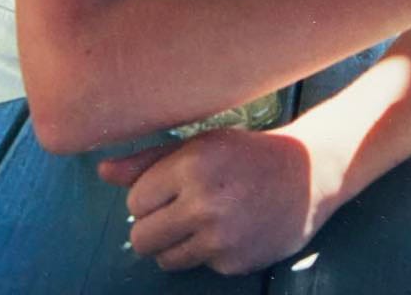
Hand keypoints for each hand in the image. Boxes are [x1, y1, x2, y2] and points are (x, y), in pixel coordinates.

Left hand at [98, 127, 339, 274]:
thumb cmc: (246, 153)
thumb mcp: (201, 144)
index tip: (173, 187)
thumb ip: (148, 160)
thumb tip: (102, 170)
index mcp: (192, 164)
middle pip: (140, 238)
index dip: (150, 196)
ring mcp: (221, 236)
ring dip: (177, 244)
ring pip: (165, 260)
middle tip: (180, 210)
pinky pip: (199, 266)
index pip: (135, 201)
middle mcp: (204, 202)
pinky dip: (209, 252)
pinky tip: (231, 229)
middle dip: (154, 226)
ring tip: (204, 220)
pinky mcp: (235, 262)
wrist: (308, 173)